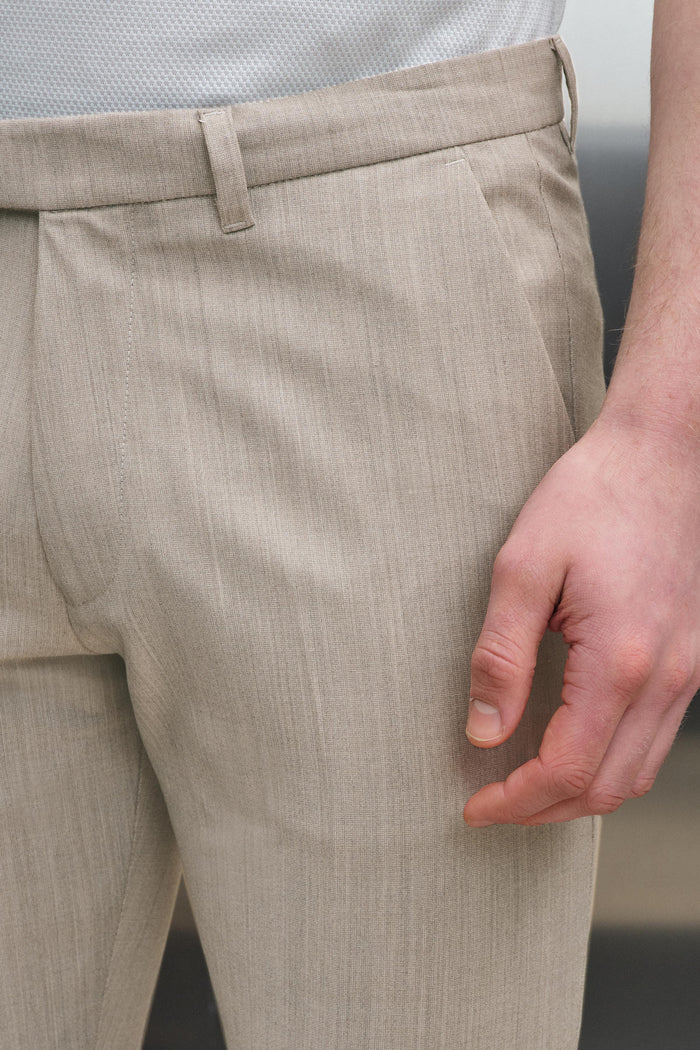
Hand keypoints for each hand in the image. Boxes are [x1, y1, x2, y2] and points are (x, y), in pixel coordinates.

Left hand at [462, 413, 699, 826]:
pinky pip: (656, 739)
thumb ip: (501, 656)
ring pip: (638, 772)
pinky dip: (612, 762)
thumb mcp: (524, 566)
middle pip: (607, 788)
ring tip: (526, 787)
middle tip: (494, 805)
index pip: (567, 770)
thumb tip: (484, 731)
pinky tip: (574, 745)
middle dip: (544, 811)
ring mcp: (688, 672)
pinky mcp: (692, 659)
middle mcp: (665, 679)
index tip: (474, 806)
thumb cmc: (592, 497)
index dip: (515, 801)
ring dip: (580, 794)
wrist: (664, 455)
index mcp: (619, 661)